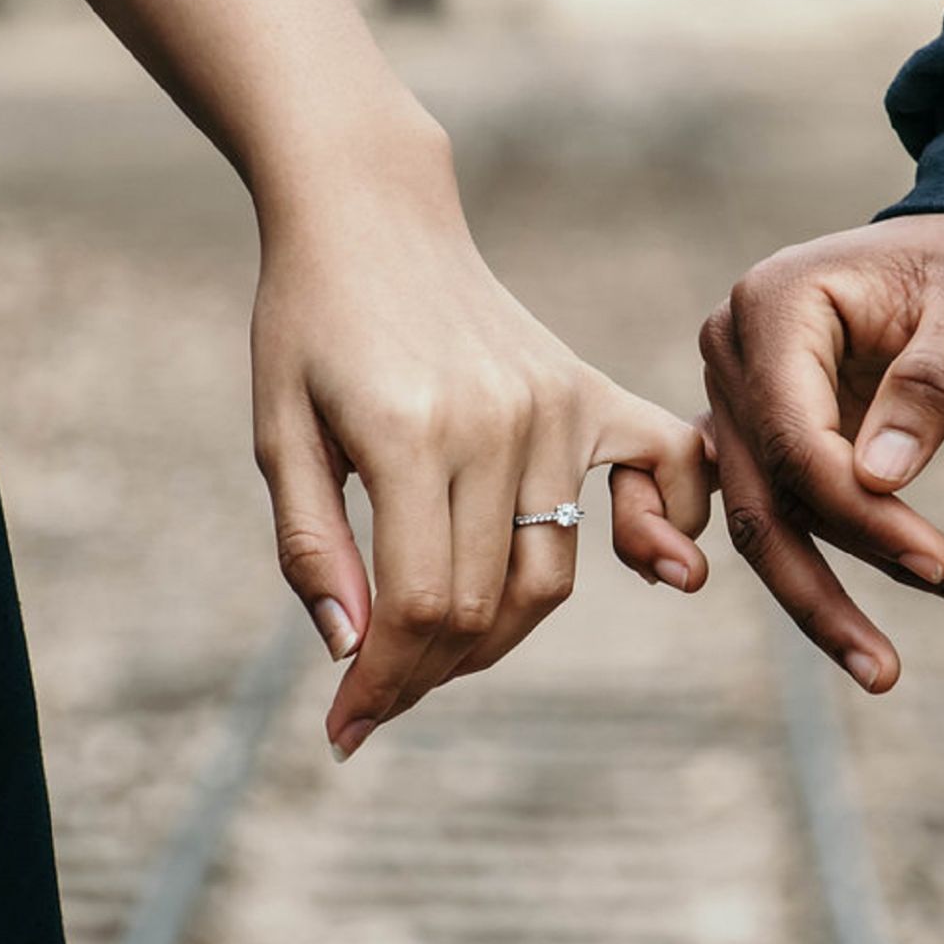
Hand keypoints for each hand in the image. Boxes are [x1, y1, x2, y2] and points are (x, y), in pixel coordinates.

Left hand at [252, 129, 710, 760]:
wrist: (371, 213)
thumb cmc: (307, 323)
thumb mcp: (278, 433)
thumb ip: (312, 546)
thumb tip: (354, 653)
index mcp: (407, 433)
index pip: (419, 606)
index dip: (384, 684)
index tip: (347, 730)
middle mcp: (497, 422)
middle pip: (485, 605)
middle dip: (428, 672)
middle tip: (380, 693)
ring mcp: (555, 404)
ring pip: (552, 572)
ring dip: (498, 634)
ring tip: (439, 646)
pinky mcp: (588, 389)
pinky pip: (663, 471)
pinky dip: (665, 528)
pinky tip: (652, 566)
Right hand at [698, 213, 943, 691]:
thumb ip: (928, 387)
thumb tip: (876, 481)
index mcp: (771, 305)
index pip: (795, 438)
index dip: (860, 513)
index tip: (938, 563)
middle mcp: (733, 351)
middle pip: (764, 495)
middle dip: (828, 585)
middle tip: (888, 670)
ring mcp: (737, 395)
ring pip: (763, 520)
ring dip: (822, 596)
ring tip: (886, 668)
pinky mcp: (761, 431)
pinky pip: (762, 509)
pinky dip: (794, 566)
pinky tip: (817, 632)